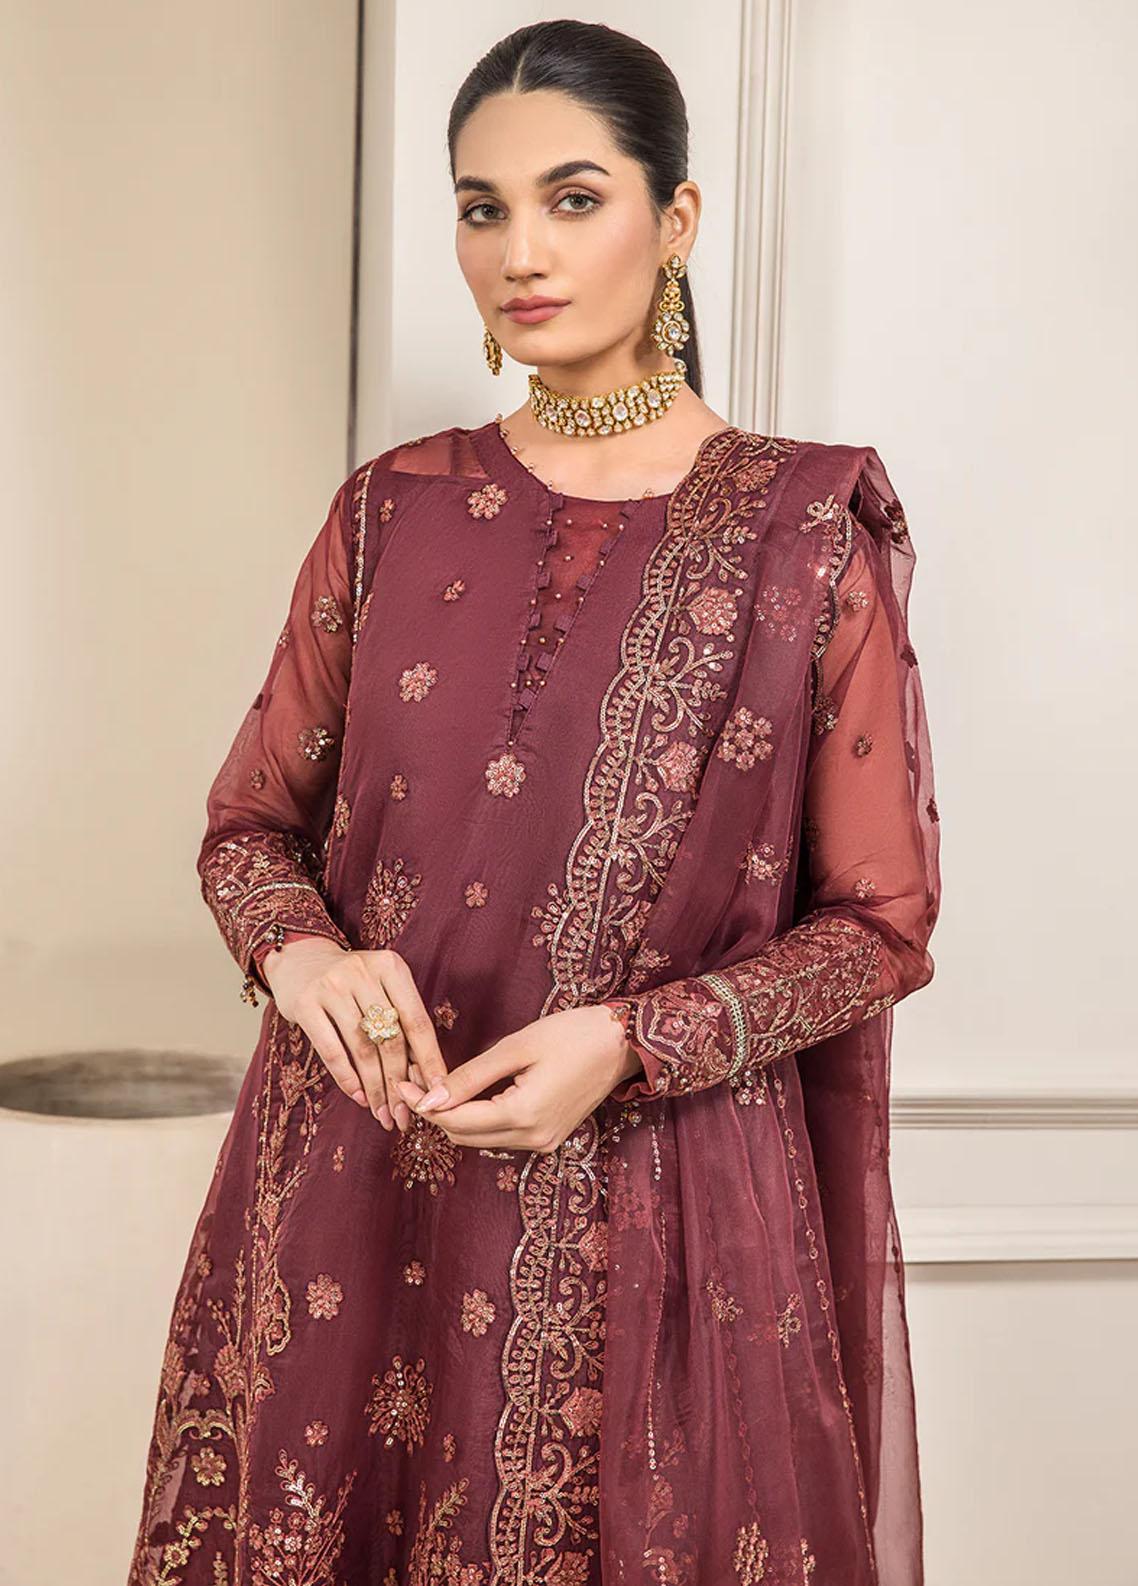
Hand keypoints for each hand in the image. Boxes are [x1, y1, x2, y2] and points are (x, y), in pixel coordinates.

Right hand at [262, 940, 448, 1131]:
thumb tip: (426, 1078)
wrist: (300, 959)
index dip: (430, 1061)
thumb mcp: (381, 987)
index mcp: (391, 967)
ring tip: (382, 1114)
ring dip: (375, 1088)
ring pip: (363, 1049)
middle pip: (391, 1039)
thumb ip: (401, 1022)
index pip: (417, 1021)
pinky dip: (347, 1078)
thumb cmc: (351, 983)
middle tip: (405, 1115)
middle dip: (400, 1084)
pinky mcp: (305, 1003)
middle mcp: (363, 972)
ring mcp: (332, 986)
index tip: (438, 1093)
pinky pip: (331, 1050)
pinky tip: (358, 1096)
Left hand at [393, 1004, 643, 1153]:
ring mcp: (543, 1142)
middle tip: (413, 1081)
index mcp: (523, 1116)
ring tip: (435, 1085)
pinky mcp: (549, 1137)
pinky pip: (501, 1136)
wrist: (623, 1043)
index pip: (456, 1122)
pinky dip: (478, 1120)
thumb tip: (431, 1098)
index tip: (401, 1082)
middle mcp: (533, 1139)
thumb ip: (471, 1077)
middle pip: (464, 1137)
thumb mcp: (517, 1047)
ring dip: (455, 1118)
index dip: (424, 1105)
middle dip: (435, 1113)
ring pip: (480, 1140)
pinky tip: (467, 1095)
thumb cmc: (573, 1034)